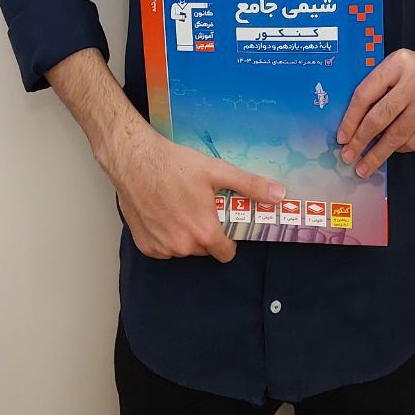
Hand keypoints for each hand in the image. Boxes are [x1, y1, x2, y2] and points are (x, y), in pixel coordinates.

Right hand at [107, 117, 285, 263]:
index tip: (223, 221)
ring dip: (185, 234)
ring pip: (183, 248)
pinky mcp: (144, 245)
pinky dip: (165, 235)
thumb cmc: (175, 165)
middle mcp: (183, 247)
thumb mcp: (217, 171)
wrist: (135, 160)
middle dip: (205, 232)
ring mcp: (162, 248)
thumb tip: (280, 195)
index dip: (228, 239)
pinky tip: (163, 212)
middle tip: (199, 206)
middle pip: (204, 249)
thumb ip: (250, 186)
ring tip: (179, 204)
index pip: (226, 253)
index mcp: (204, 232)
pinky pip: (163, 247)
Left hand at [336, 45, 414, 178]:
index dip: (350, 119)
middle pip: (377, 118)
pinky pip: (414, 141)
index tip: (342, 136)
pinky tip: (392, 151)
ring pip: (395, 135)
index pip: (365, 95)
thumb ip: (382, 83)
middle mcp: (413, 81)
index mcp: (398, 63)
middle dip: (360, 142)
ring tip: (366, 165)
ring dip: (377, 154)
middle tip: (349, 156)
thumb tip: (356, 119)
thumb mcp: (403, 63)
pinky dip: (400, 149)